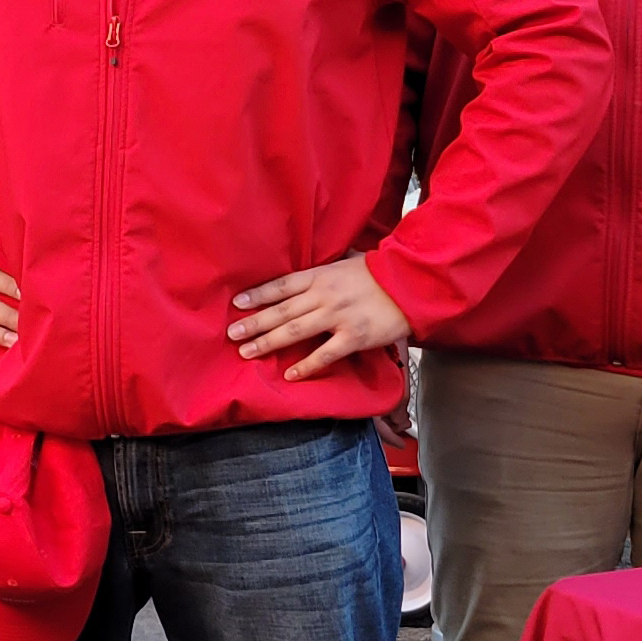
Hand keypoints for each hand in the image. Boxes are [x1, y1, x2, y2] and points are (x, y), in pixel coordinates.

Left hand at [228, 254, 411, 380]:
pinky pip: (325, 354)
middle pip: (282, 311)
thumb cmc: (377, 274)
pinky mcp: (354, 336)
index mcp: (321, 276)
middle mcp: (324, 295)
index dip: (258, 295)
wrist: (410, 283)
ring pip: (295, 331)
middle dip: (254, 322)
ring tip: (248, 352)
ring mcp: (338, 316)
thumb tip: (301, 282)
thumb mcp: (344, 265)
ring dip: (268, 342)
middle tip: (232, 333)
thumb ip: (322, 275)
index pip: (281, 285)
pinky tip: (290, 375)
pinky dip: (306, 366)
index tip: (236, 304)